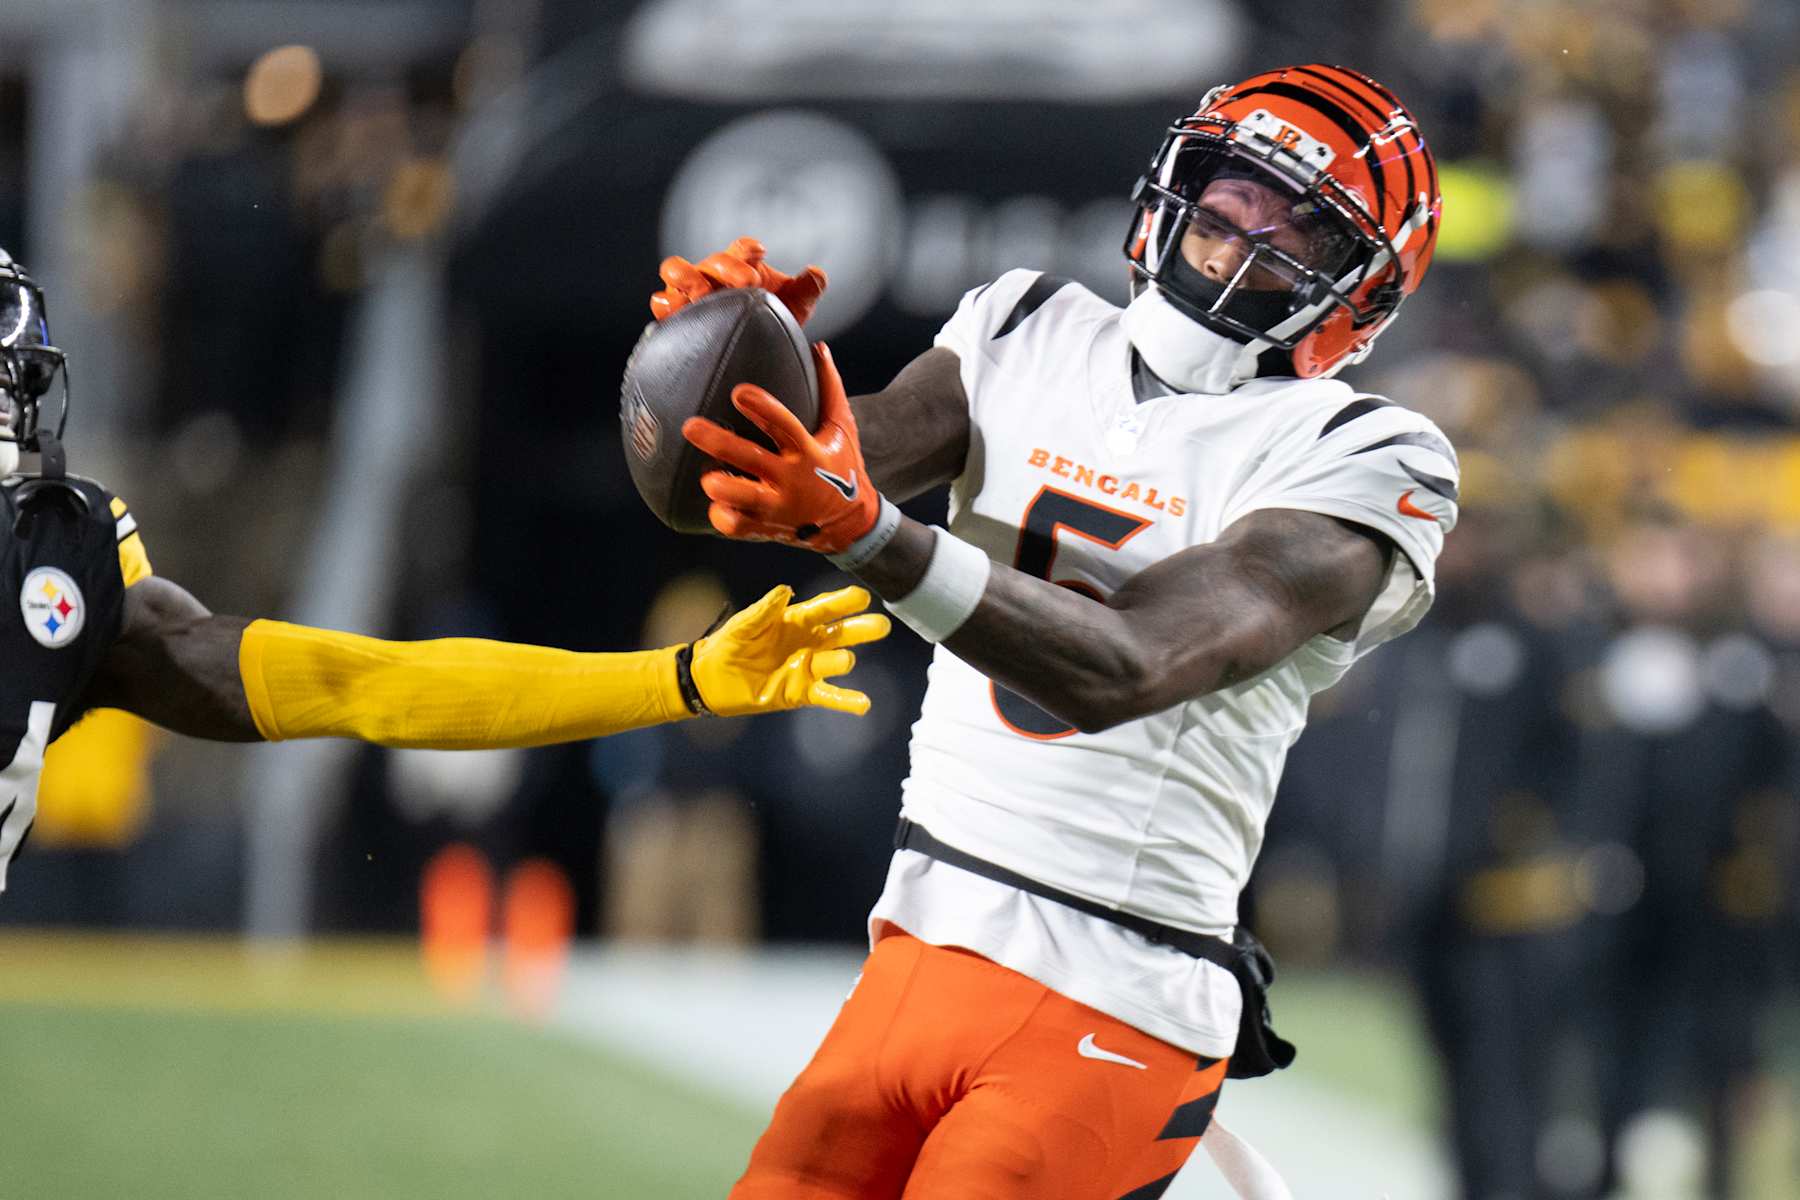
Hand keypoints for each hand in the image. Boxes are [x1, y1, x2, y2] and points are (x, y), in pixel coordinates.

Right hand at [651, 236, 827, 325]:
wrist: (749, 353)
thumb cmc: (770, 321)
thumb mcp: (794, 308)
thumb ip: (807, 290)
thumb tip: (818, 274)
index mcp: (739, 264)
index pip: (741, 248)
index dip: (747, 249)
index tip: (760, 253)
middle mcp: (712, 273)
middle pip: (711, 259)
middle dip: (726, 267)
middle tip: (747, 283)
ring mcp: (689, 292)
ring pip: (674, 270)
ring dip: (687, 277)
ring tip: (702, 292)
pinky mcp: (673, 314)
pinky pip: (660, 303)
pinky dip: (664, 304)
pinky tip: (675, 312)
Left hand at [682, 343, 877, 553]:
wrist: (850, 524)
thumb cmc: (842, 467)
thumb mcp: (843, 428)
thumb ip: (830, 388)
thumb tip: (818, 347)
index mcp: (808, 452)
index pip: (784, 425)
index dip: (762, 408)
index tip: (738, 392)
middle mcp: (792, 479)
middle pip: (751, 459)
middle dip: (719, 443)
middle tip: (690, 426)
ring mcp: (778, 506)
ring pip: (742, 498)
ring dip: (721, 487)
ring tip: (706, 476)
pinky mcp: (767, 527)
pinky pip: (738, 526)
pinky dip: (723, 517)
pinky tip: (714, 504)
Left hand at [690, 584, 889, 716]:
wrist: (711, 680)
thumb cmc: (727, 645)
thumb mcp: (743, 625)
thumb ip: (764, 610)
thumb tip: (785, 590)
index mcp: (795, 621)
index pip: (823, 609)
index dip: (842, 602)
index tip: (862, 597)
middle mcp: (807, 642)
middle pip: (839, 634)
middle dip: (859, 629)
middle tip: (880, 626)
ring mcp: (806, 668)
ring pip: (834, 662)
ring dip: (841, 661)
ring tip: (845, 660)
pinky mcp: (801, 692)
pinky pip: (828, 695)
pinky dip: (846, 701)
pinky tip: (863, 704)